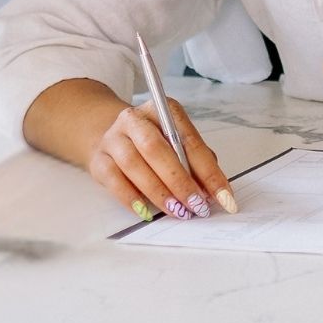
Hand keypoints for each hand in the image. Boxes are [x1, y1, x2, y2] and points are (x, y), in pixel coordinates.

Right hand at [87, 96, 236, 221]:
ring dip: (159, 192)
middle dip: (181, 181)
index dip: (209, 171)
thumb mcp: (176, 142)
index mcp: (163, 110)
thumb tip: (212, 191)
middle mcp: (136, 120)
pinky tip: (147, 212)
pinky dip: (132, 199)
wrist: (109, 136)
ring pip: (135, 165)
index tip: (224, 196)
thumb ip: (194, 162)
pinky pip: (115, 181)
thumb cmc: (151, 141)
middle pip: (158, 149)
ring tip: (178, 210)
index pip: (190, 140)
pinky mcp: (99, 160)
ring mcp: (114, 139)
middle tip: (197, 205)